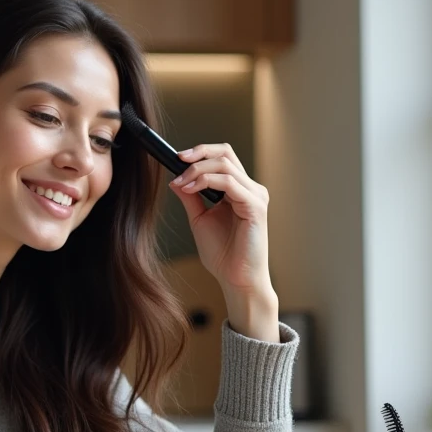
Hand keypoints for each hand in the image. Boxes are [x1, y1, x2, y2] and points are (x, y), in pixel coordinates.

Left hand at [169, 144, 271, 300]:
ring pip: (225, 165)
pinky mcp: (255, 207)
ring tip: (180, 183)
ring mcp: (255, 196)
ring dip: (197, 170)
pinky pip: (229, 183)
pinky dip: (206, 181)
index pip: (223, 157)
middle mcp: (251, 189)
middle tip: (177, 161)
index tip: (176, 158)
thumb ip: (191, 197)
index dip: (201, 152)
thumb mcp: (200, 219)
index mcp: (240, 190)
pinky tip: (189, 190)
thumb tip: (175, 178)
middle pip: (226, 153)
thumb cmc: (223, 254)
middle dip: (199, 153)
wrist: (236, 279)